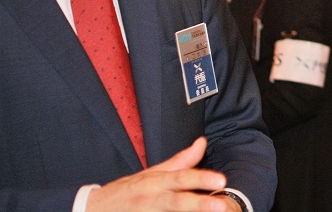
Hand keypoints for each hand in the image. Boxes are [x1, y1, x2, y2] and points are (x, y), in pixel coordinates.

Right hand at [86, 136, 233, 211]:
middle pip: (177, 202)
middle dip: (199, 204)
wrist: (94, 209)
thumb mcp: (152, 173)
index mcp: (156, 182)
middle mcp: (152, 199)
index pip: (181, 177)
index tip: (222, 180)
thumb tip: (202, 142)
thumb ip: (180, 161)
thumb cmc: (128, 191)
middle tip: (222, 207)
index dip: (201, 178)